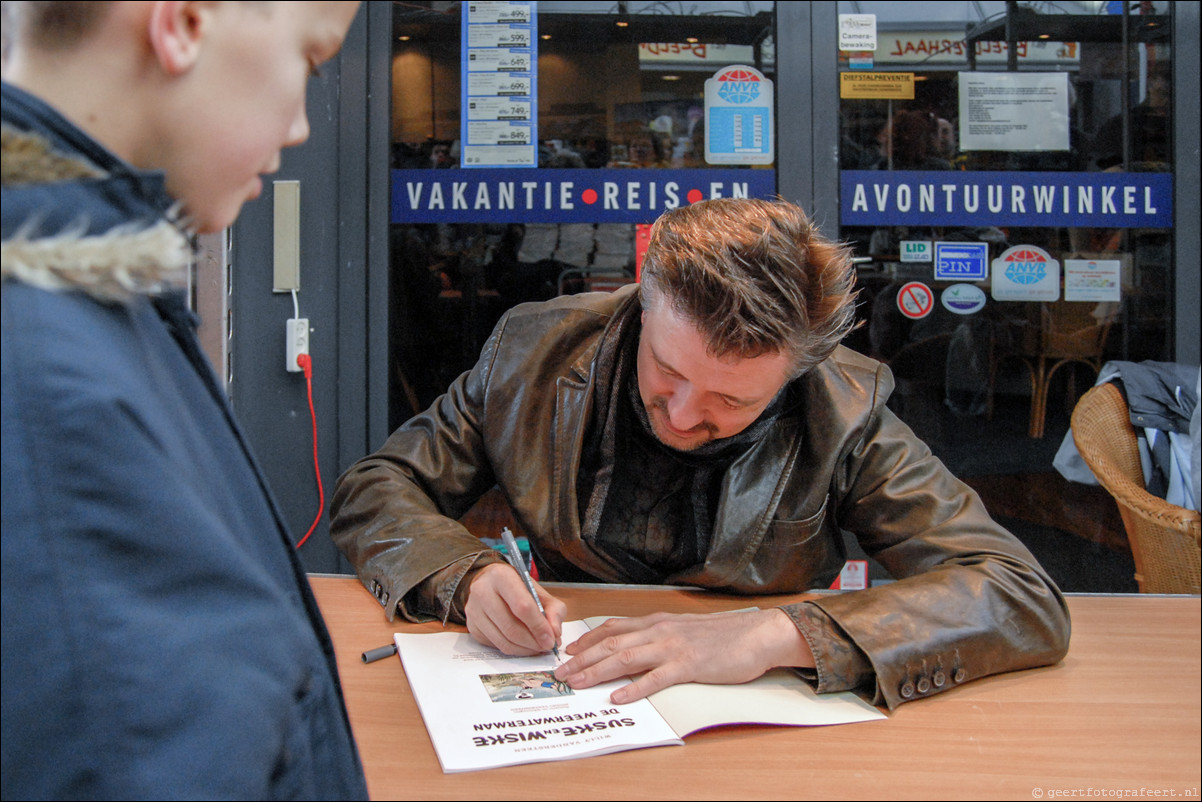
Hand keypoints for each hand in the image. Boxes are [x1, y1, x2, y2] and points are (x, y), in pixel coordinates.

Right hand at [463, 563, 565, 655]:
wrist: (488, 583)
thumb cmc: (516, 586)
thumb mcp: (538, 590)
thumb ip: (553, 609)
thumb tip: (555, 633)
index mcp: (501, 576)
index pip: (522, 606)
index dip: (539, 627)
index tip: (551, 640)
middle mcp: (482, 592)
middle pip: (511, 628)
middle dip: (533, 643)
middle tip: (546, 647)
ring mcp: (474, 611)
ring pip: (503, 641)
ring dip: (524, 650)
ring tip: (537, 647)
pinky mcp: (471, 627)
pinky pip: (495, 646)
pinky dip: (513, 650)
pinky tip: (523, 645)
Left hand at [554, 608, 813, 703]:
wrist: (756, 634)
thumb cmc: (723, 635)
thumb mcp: (683, 629)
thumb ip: (658, 636)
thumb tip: (634, 647)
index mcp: (657, 622)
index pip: (613, 628)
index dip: (587, 639)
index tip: (568, 650)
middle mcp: (659, 630)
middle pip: (611, 643)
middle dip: (582, 658)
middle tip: (560, 671)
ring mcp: (673, 647)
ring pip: (625, 657)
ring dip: (596, 670)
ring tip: (576, 682)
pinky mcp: (689, 665)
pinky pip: (655, 678)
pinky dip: (634, 688)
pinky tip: (618, 697)